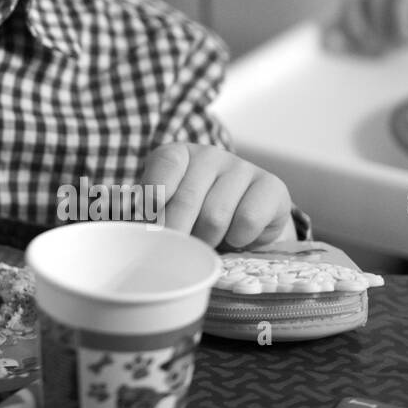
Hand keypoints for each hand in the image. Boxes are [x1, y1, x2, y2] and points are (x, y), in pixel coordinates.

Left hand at [141, 143, 294, 248]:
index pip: (164, 165)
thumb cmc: (195, 217)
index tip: (149, 217)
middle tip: (176, 252)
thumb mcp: (167, 211)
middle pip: (187, 200)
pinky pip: (248, 220)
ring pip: (215, 216)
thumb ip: (150, 217)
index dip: (155, 193)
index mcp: (178, 155)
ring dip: (208, 240)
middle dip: (178, 233)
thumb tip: (135, 235)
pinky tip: (235, 238)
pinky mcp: (271, 186)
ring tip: (206, 243)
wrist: (244, 221)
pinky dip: (238, 238)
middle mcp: (209, 155)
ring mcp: (242, 167)